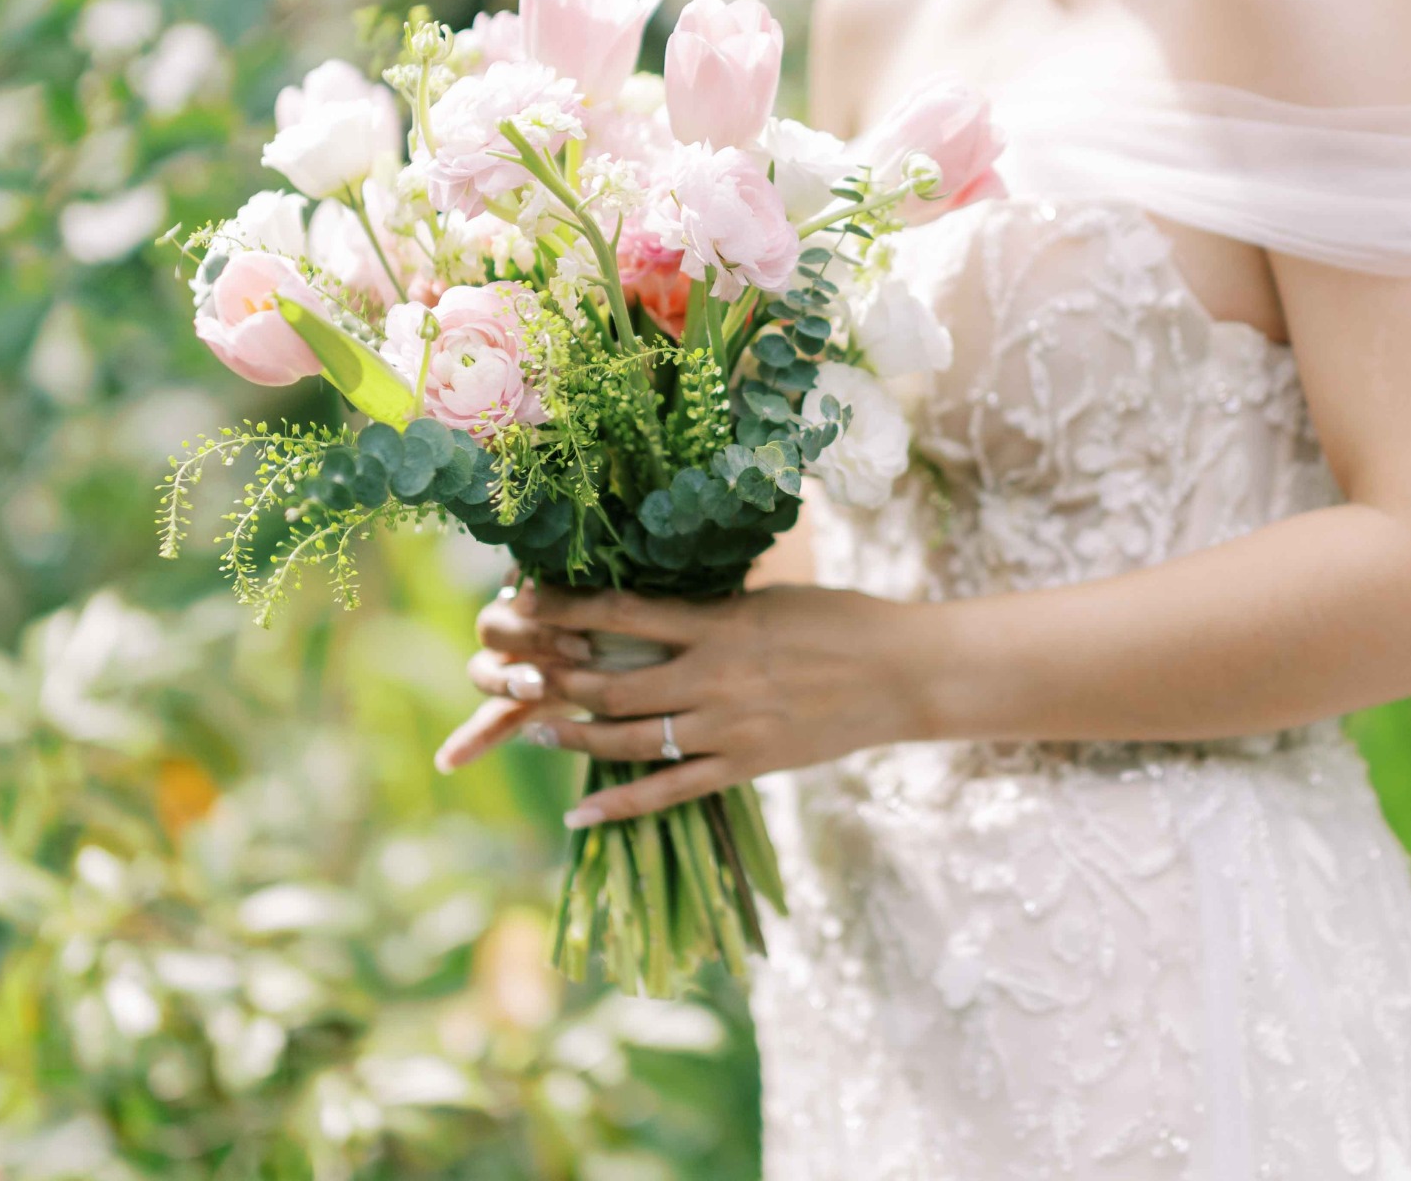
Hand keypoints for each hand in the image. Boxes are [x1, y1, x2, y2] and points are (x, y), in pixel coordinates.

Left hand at [430, 578, 936, 826]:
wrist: (902, 673)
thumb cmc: (841, 621)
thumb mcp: (770, 599)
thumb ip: (712, 609)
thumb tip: (660, 603)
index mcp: (718, 622)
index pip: (622, 610)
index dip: (564, 608)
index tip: (521, 602)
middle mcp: (713, 674)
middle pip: (611, 679)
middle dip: (553, 677)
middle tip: (509, 674)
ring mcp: (728, 725)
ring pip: (631, 736)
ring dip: (574, 734)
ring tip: (531, 730)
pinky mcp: (746, 764)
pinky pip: (672, 791)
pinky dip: (621, 803)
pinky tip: (580, 812)